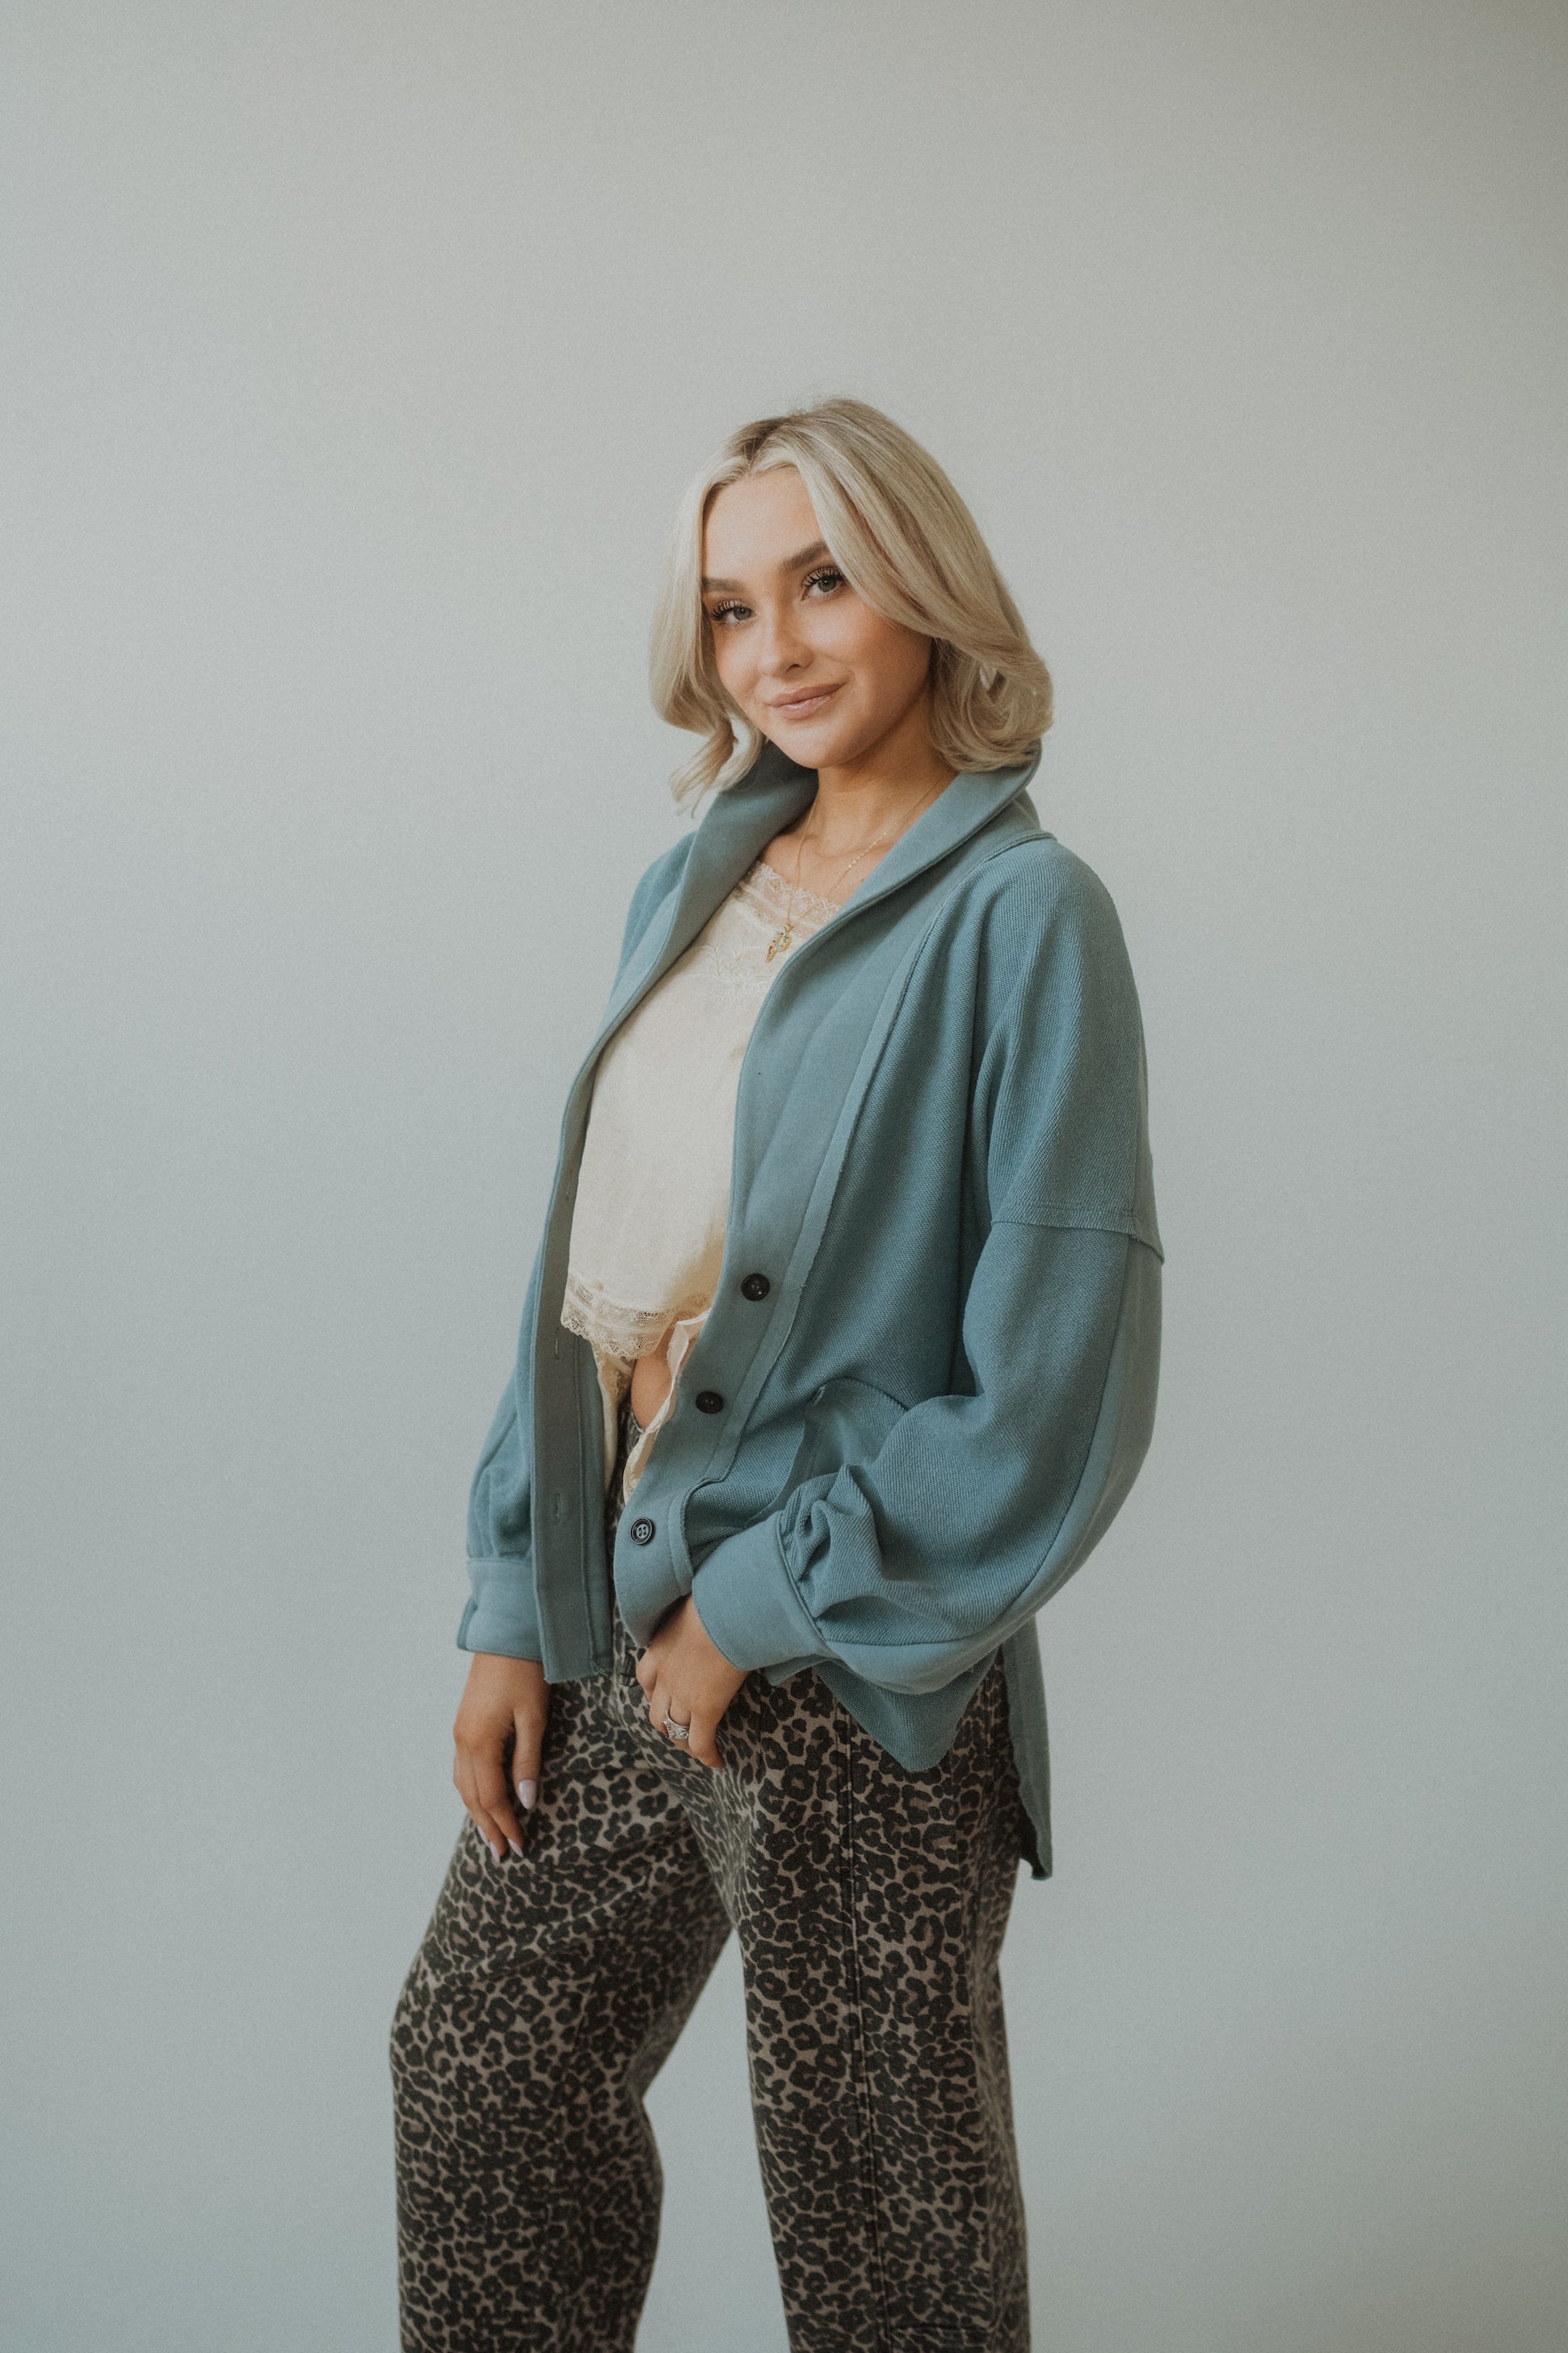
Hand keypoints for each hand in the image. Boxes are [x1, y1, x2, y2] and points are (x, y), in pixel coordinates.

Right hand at [453, 1652, 549, 1860]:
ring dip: (477, 1813)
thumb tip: (526, 1801)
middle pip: (472, 1797)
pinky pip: (462, 1769)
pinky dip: (472, 1791)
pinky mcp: (463, 1724)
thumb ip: (527, 1761)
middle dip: (488, 1827)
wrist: (506, 1636)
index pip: (491, 1798)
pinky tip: (482, 1799)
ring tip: (492, 1835)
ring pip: (462, 1785)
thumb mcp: (534, 1718)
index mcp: (479, 1742)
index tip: (521, 1847)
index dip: (506, 1824)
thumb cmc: (525, 1674)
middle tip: (504, 1854)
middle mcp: (462, 1741)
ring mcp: (459, 1733)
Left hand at [635, 1596, 745, 1768]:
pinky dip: (707, 1755)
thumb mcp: (695, 1605)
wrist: (728, 1609)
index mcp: (659, 1647)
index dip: (654, 1693)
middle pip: (656, 1710)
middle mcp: (664, 1675)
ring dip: (684, 1743)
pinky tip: (718, 1762)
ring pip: (674, 1730)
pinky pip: (700, 1742)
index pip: (645, 1678)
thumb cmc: (718, 1597)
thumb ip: (695, 1616)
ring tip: (699, 1748)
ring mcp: (682, 1694)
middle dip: (666, 1724)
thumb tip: (711, 1611)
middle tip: (682, 1729)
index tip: (665, 1697)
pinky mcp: (705, 1707)